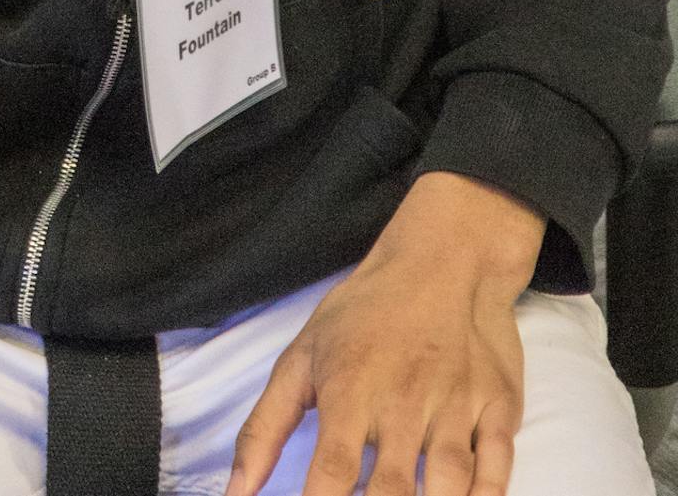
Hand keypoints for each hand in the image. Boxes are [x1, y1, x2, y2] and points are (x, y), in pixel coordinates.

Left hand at [226, 173, 544, 495]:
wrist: (443, 260)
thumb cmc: (363, 316)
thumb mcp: (301, 358)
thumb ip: (264, 431)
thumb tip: (234, 494)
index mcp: (349, 391)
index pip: (332, 470)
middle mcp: (402, 401)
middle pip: (393, 490)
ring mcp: (455, 405)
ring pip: (449, 483)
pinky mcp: (498, 406)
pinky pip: (499, 468)